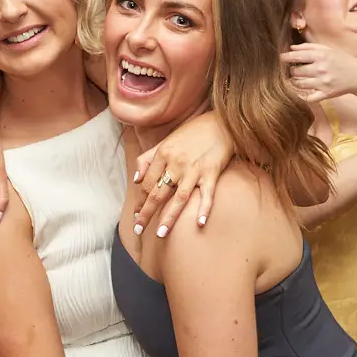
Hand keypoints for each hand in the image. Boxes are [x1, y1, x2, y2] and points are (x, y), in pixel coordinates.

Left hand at [133, 112, 234, 236]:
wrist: (221, 123)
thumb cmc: (193, 133)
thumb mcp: (166, 141)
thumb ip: (148, 159)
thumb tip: (135, 179)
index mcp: (163, 154)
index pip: (147, 183)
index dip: (140, 200)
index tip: (136, 215)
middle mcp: (176, 163)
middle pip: (158, 193)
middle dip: (146, 213)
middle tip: (138, 229)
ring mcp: (194, 170)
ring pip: (179, 198)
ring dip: (169, 217)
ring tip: (160, 234)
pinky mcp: (212, 172)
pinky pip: (207, 194)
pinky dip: (204, 208)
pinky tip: (200, 223)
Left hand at [280, 43, 356, 104]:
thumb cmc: (343, 60)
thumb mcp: (328, 49)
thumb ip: (309, 47)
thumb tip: (291, 48)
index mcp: (321, 55)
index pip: (296, 56)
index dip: (285, 58)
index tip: (279, 59)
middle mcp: (320, 69)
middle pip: (295, 72)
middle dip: (292, 71)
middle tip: (293, 70)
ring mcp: (322, 83)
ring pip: (299, 84)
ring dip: (295, 82)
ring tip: (298, 79)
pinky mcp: (325, 94)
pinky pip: (308, 97)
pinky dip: (302, 95)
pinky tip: (301, 92)